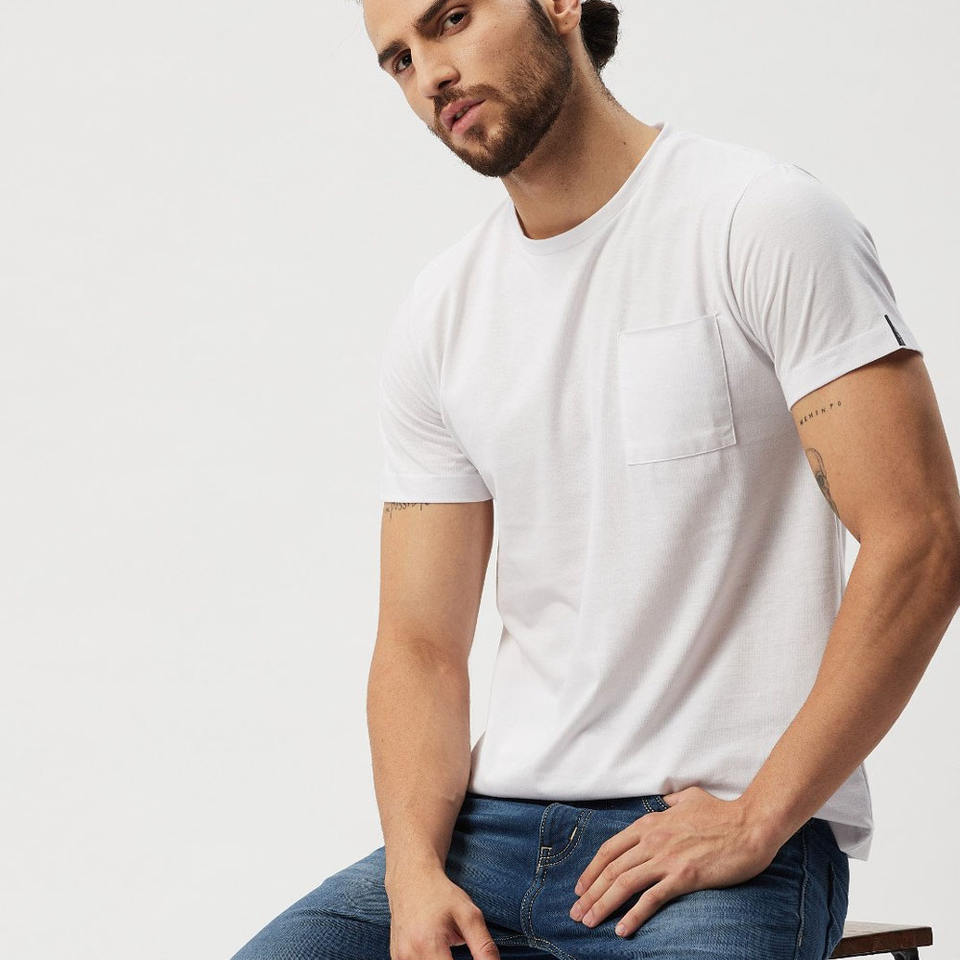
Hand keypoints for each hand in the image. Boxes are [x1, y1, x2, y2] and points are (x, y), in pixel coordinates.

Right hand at [385, 867, 500, 959]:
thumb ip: (483, 947)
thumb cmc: (440, 894)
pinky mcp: (396, 958)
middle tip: (457, 945)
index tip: (473, 958)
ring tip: (445, 947)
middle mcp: (409, 955)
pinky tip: (435, 947)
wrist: (410, 878)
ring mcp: (399, 958)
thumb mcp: (469, 914)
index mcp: (428, 944)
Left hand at [568, 785, 779, 938]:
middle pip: (610, 869)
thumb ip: (673, 801)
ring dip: (602, 906)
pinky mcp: (683, 877)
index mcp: (650, 822)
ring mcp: (666, 858)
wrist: (750, 825)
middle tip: (576, 913)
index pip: (610, 848)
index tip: (581, 887)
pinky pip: (650, 899)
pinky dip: (633, 916)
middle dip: (590, 893)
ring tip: (589, 922)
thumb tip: (666, 801)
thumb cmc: (723, 812)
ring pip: (623, 884)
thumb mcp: (691, 797)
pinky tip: (622, 930)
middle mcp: (652, 839)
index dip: (591, 869)